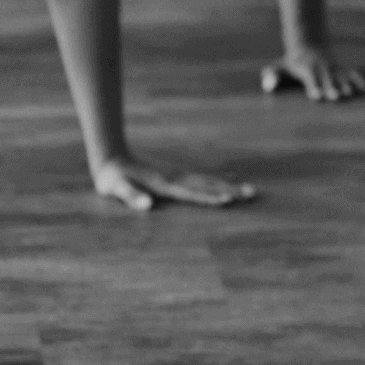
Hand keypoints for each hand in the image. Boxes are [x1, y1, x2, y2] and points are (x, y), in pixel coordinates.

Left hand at [92, 154, 254, 211]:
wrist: (111, 159)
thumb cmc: (112, 179)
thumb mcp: (116, 189)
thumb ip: (131, 197)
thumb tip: (147, 205)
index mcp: (163, 184)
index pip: (191, 192)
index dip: (210, 197)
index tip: (229, 200)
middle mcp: (174, 178)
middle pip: (207, 184)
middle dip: (230, 189)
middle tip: (253, 193)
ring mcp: (176, 175)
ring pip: (207, 179)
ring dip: (228, 184)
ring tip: (249, 189)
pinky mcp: (175, 176)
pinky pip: (201, 178)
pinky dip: (217, 179)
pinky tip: (228, 179)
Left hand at [260, 45, 364, 101]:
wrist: (308, 43)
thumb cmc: (290, 62)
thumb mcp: (278, 66)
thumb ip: (271, 75)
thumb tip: (267, 87)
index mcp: (306, 68)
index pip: (310, 78)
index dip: (313, 86)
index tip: (317, 96)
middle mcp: (321, 68)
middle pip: (327, 79)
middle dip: (332, 87)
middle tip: (336, 97)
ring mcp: (332, 68)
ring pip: (340, 76)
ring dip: (346, 84)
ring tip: (351, 94)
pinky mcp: (341, 69)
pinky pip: (351, 73)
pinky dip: (358, 80)